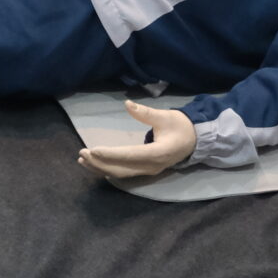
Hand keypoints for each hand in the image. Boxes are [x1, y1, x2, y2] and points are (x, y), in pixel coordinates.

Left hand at [76, 100, 198, 178]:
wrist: (195, 141)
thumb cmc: (180, 126)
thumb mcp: (166, 116)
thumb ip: (146, 113)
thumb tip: (128, 104)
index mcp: (158, 153)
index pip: (131, 155)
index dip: (112, 154)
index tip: (94, 150)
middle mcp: (152, 166)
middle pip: (122, 168)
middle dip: (101, 162)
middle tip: (82, 153)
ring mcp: (148, 170)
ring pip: (121, 173)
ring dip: (101, 168)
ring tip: (83, 160)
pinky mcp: (145, 170)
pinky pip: (124, 173)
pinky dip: (108, 170)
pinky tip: (95, 166)